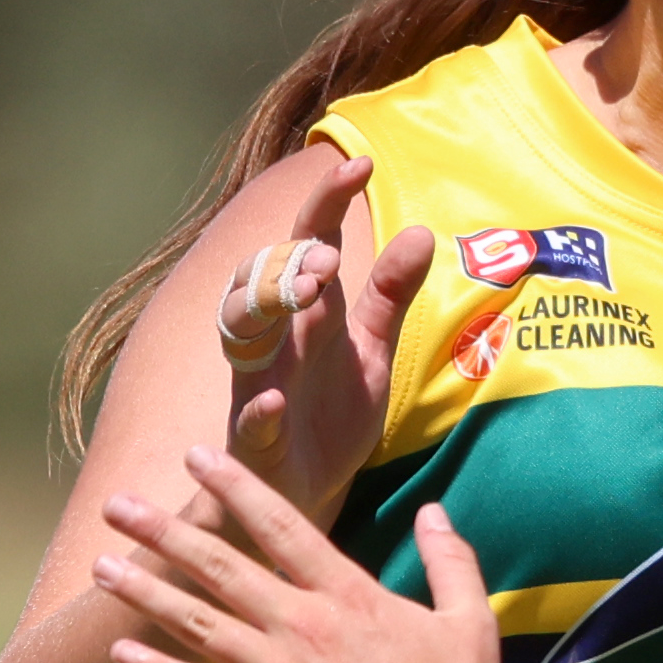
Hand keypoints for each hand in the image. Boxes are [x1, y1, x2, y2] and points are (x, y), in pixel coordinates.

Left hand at [96, 441, 505, 662]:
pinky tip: (119, 653)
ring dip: (146, 593)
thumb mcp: (469, 622)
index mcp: (349, 596)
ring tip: (101, 566)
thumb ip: (449, 560)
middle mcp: (303, 627)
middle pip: (221, 566)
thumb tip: (436, 511)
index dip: (236, 487)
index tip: (199, 456)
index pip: (282, 526)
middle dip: (165, 531)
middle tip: (118, 505)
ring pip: (198, 623)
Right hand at [203, 208, 443, 522]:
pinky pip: (248, 422)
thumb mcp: (372, 351)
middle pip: (264, 279)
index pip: (309, 244)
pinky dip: (258, 410)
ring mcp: (259, 389)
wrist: (302, 496)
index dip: (329, 204)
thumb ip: (390, 295)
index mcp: (308, 315)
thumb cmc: (331, 417)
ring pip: (241, 336)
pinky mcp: (256, 444)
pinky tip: (274, 400)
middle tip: (327, 255)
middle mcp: (277, 343)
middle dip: (291, 258)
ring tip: (305, 289)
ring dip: (265, 308)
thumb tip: (421, 231)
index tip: (361, 165)